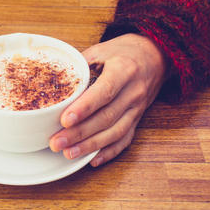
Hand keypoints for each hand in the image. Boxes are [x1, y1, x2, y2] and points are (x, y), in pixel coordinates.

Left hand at [49, 33, 166, 166]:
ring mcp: (138, 108)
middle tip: (56, 142)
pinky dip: (109, 152)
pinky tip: (92, 160)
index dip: (85, 108)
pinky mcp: (138, 119)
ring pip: (115, 132)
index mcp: (124, 70)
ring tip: (68, 153)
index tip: (65, 119)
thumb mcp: (101, 49)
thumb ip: (80, 65)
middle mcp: (133, 92)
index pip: (104, 92)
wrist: (155, 56)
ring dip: (90, 146)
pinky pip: (125, 139)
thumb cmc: (124, 52)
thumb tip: (54, 81)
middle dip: (80, 133)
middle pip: (106, 117)